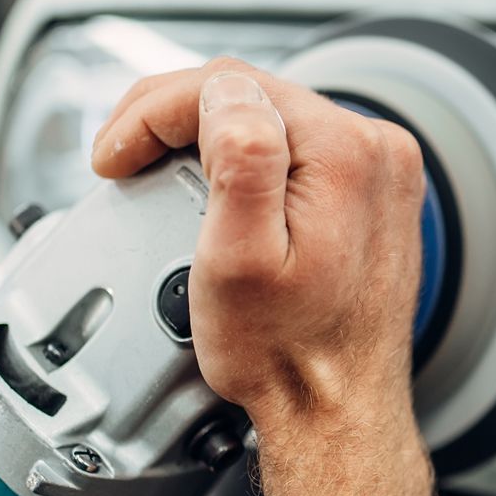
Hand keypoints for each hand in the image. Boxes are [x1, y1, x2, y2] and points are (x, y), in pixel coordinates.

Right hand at [91, 59, 426, 436]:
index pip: (226, 86)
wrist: (336, 410)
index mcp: (346, 154)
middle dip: (170, 118)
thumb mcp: (238, 260)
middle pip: (250, 92)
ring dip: (205, 134)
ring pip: (271, 115)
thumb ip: (239, 160)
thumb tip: (225, 92)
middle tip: (120, 160)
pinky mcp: (375, 193)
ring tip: (155, 171)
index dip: (150, 112)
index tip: (113, 157)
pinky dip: (247, 156)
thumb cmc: (286, 353)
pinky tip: (212, 184)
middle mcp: (377, 150)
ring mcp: (382, 171)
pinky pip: (297, 147)